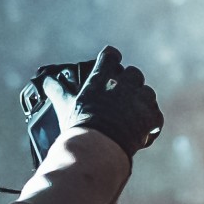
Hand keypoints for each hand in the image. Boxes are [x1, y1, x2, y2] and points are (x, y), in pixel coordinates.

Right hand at [38, 45, 163, 159]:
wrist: (98, 149)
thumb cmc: (80, 127)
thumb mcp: (66, 107)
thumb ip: (57, 91)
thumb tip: (46, 81)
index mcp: (103, 78)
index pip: (111, 55)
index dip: (112, 58)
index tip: (112, 63)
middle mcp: (124, 84)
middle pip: (134, 73)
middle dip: (130, 83)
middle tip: (121, 99)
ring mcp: (140, 100)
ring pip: (148, 93)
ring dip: (142, 102)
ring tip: (131, 117)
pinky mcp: (151, 117)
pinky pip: (156, 116)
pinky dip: (151, 124)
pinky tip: (142, 133)